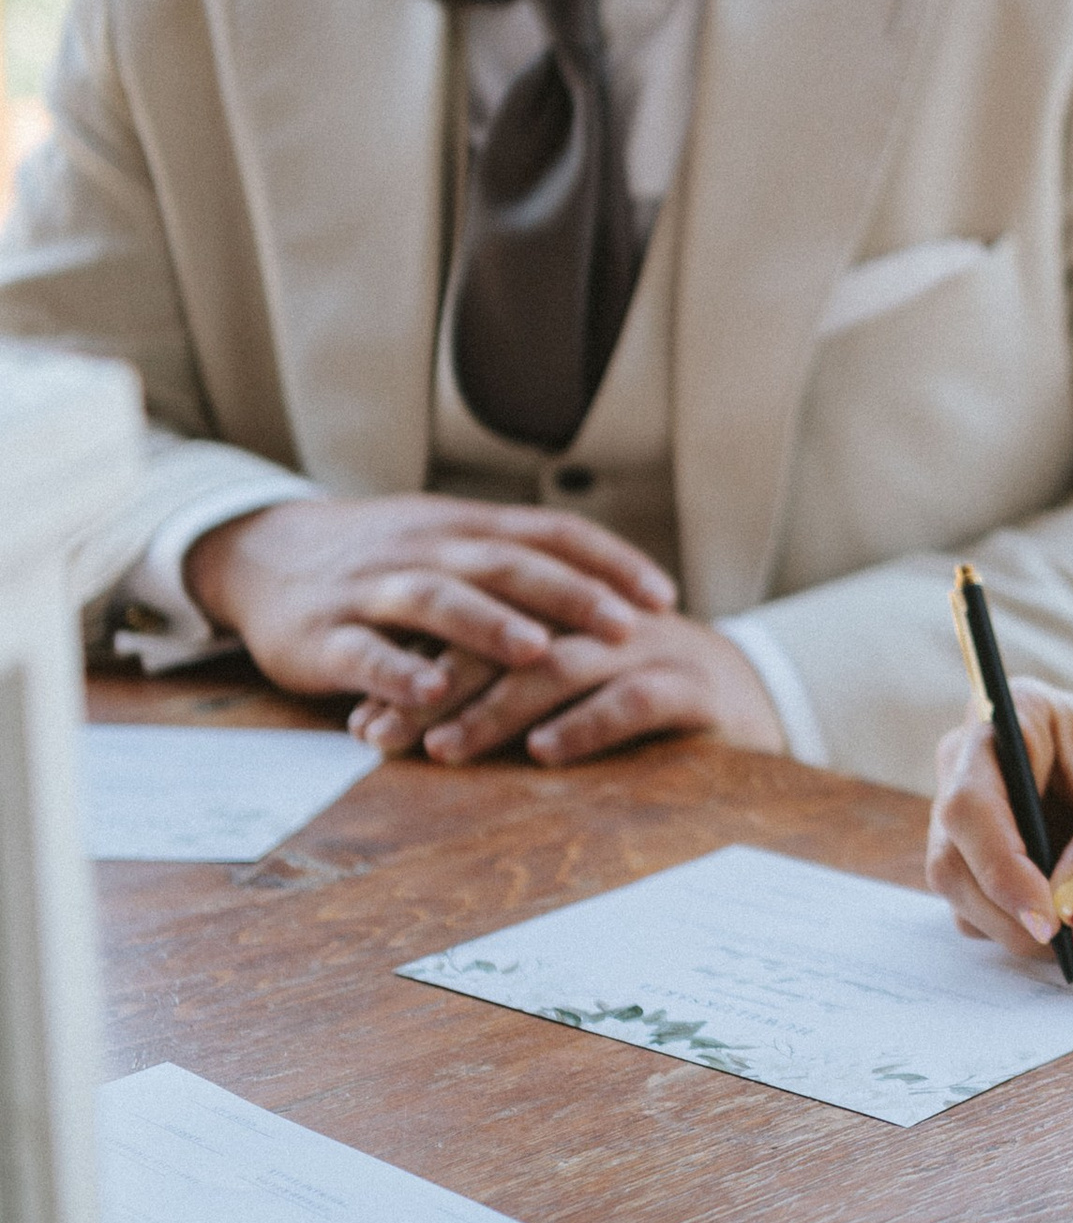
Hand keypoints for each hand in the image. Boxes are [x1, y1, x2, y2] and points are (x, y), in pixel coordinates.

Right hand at [188, 494, 676, 719]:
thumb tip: (614, 591)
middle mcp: (424, 549)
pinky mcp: (323, 636)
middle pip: (503, 563)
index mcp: (463, 527)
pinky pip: (363, 652)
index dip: (606, 562)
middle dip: (567, 594)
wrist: (260, 553)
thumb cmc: (381, 558)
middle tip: (625, 626)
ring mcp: (371, 590)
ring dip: (487, 625)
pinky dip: (396, 672)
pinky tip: (429, 695)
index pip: (549, 532)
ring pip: (435, 599)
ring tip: (536, 653)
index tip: (662, 595)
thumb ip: (517, 561)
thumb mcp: (449, 543)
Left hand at [350, 610, 786, 767]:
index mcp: (562, 611)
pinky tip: (545, 752)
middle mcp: (601, 620)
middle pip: (507, 640)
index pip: (475, 627)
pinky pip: (635, 700)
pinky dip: (586, 725)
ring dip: (496, 709)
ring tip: (446, 749)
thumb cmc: (636, 699)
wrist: (752, 700)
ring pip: (561, 666)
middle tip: (382, 735)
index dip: (415, 669)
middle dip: (437, 689)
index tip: (361, 718)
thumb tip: (393, 725)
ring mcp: (649, 649)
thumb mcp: (561, 688)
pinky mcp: (695, 688)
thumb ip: (494, 693)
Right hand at [927, 693, 1072, 954]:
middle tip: (1072, 942)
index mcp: (1011, 717)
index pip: (971, 803)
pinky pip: (977, 909)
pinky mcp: (973, 855)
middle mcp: (969, 759)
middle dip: (1009, 911)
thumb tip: (1068, 908)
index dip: (999, 867)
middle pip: (952, 854)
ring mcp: (965, 811)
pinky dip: (1022, 928)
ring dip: (1017, 926)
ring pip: (958, 890)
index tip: (1048, 919)